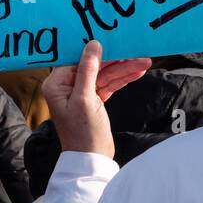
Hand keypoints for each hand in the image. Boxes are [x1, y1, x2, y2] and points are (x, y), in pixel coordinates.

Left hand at [42, 41, 150, 158]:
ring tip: (145, 62)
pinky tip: (137, 72)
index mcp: (57, 84)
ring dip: (125, 69)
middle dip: (117, 62)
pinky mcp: (94, 100)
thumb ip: (88, 70)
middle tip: (137, 53)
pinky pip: (109, 85)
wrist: (92, 159)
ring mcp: (82, 93)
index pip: (78, 60)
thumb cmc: (83, 133)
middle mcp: (67, 87)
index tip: (116, 42)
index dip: (98, 51)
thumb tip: (93, 44)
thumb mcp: (85, 99)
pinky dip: (123, 79)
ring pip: (105, 75)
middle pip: (95, 66)